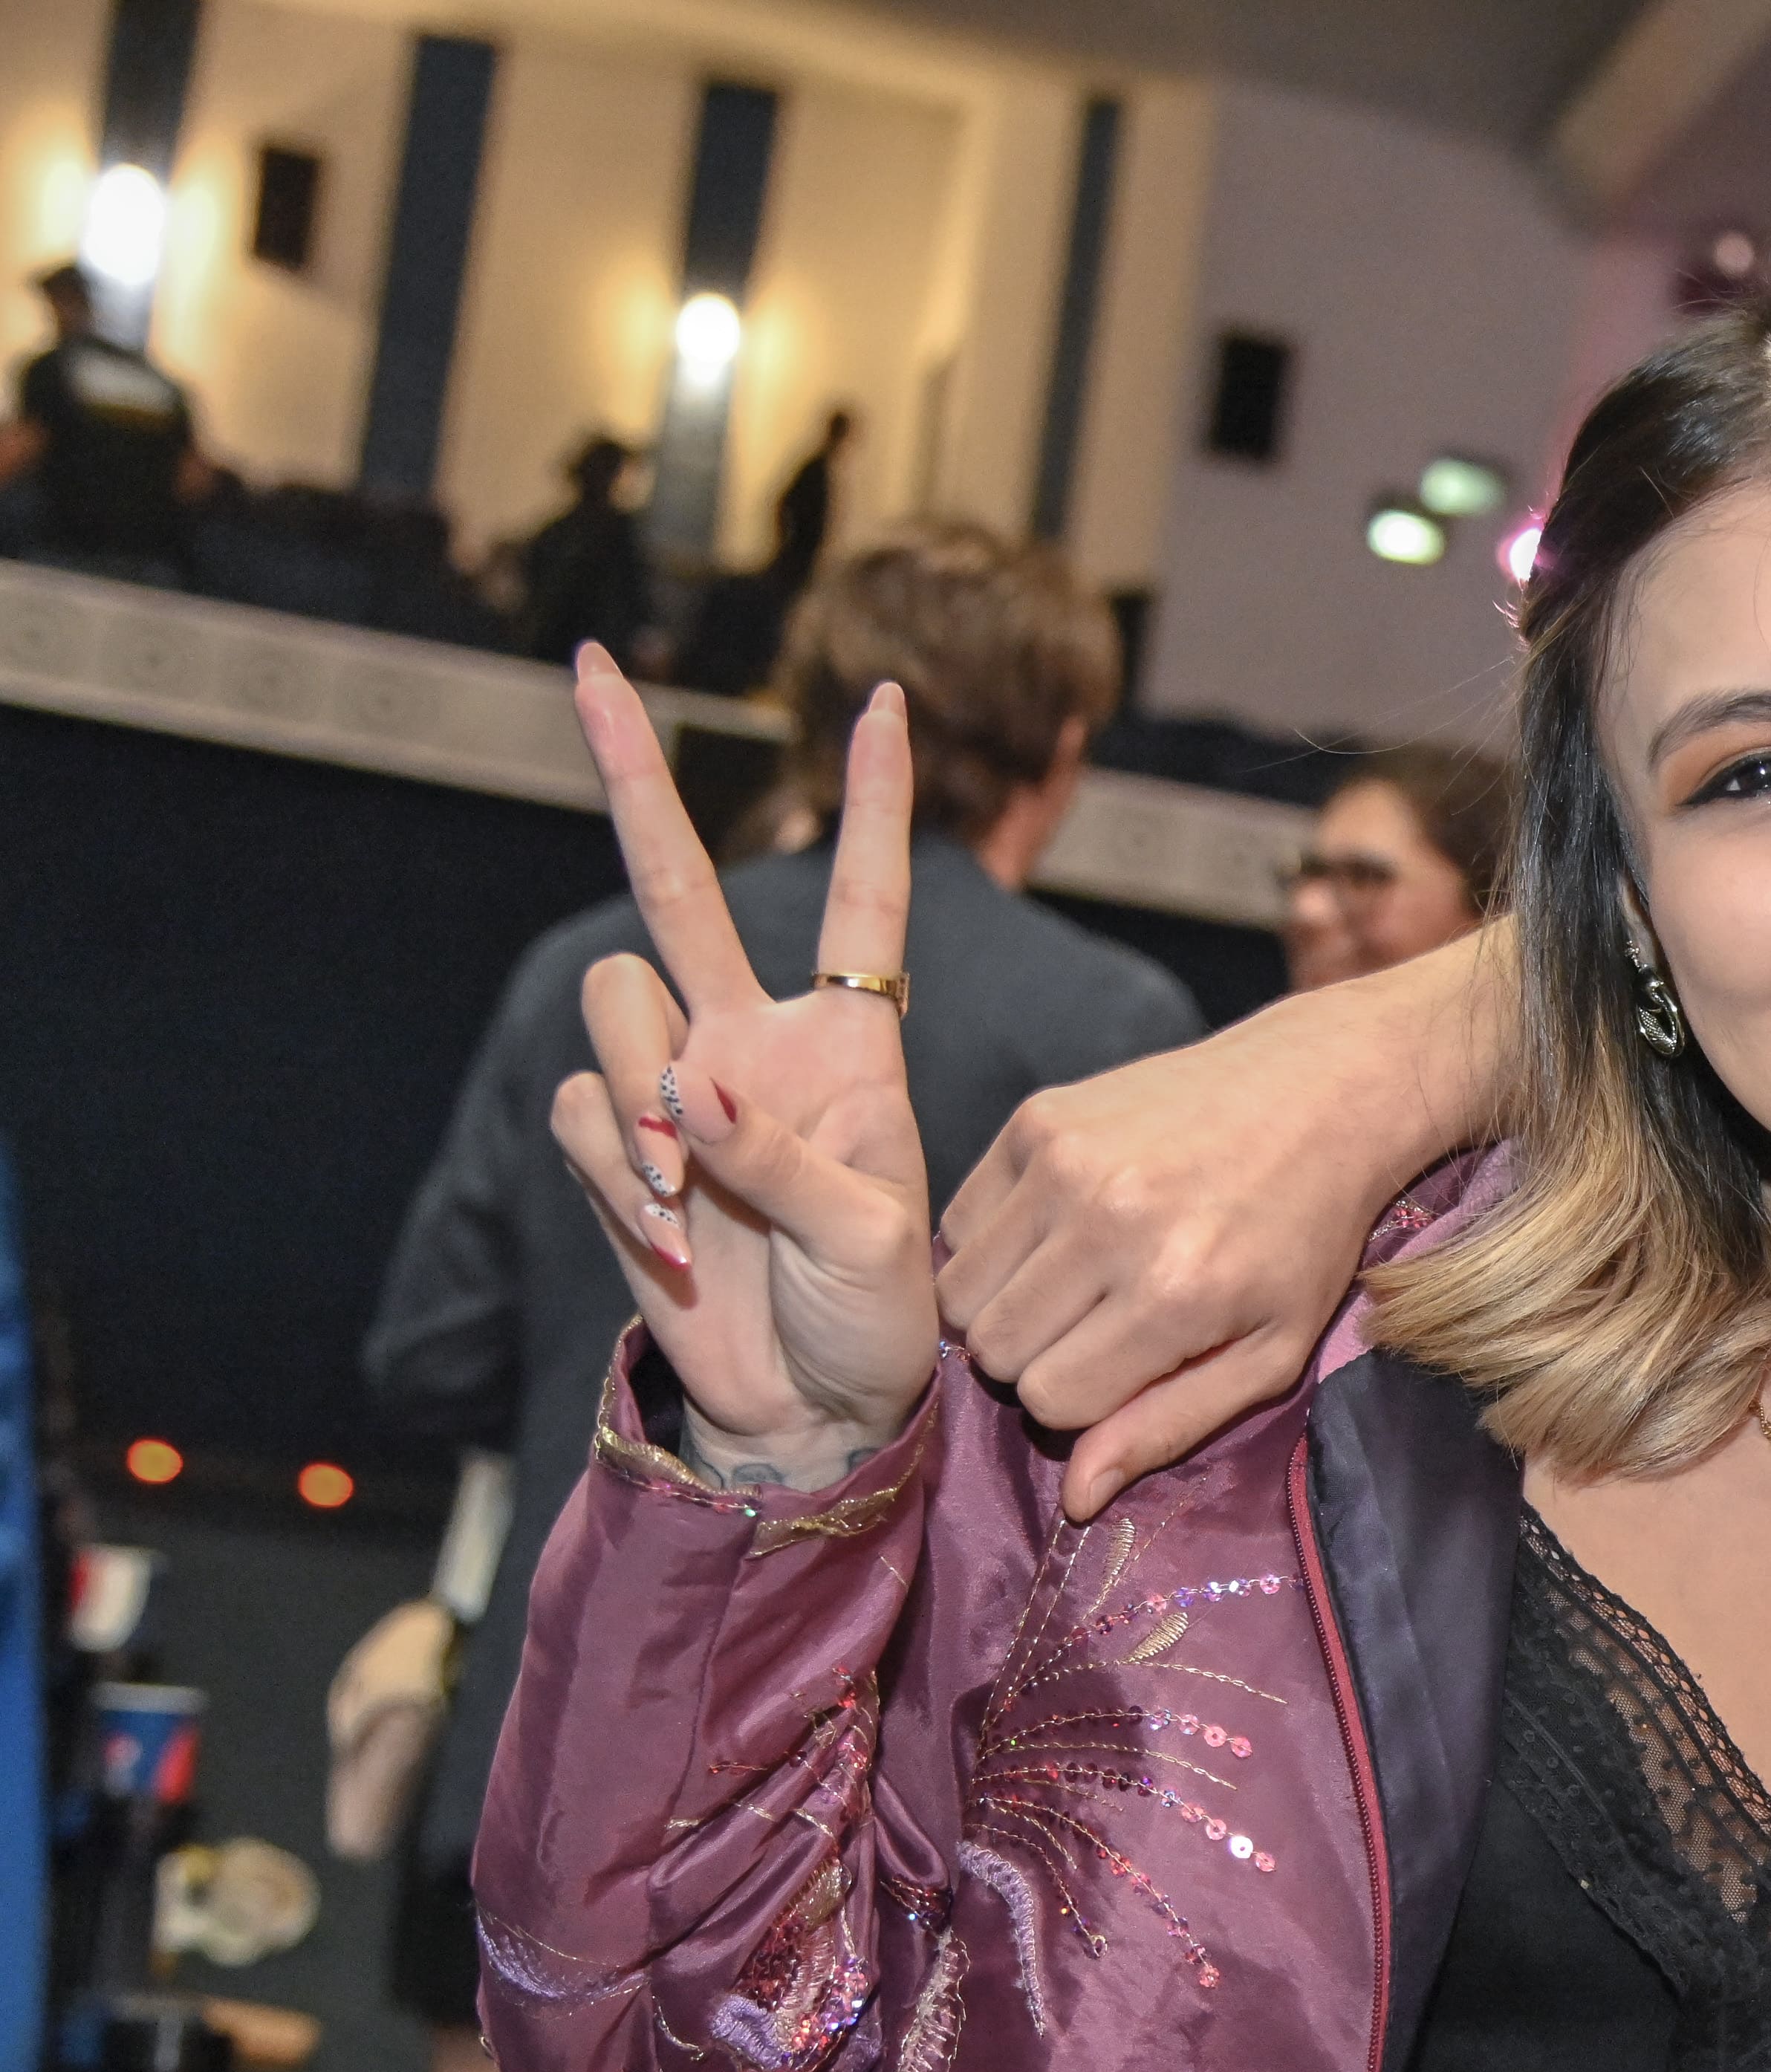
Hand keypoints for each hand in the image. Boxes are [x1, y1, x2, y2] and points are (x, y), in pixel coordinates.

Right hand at [547, 645, 934, 1482]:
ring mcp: (677, 1088)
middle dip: (634, 771)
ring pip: (614, 1002)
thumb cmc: (879, 1320)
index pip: (865, 901)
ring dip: (634, 1084)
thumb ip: (784, 1158)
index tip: (890, 699)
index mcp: (849, 1044)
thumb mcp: (874, 1240)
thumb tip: (686, 1093)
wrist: (814, 1407)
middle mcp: (754, 1040)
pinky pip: (579, 1110)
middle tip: (589, 663)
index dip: (877, 804)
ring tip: (683, 1189)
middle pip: (677, 881)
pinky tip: (666, 1232)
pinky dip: (608, 1164)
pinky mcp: (614, 1150)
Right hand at [937, 924, 1505, 1518]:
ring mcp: (1062, 1162)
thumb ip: (1169, 1425)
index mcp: (1175, 1292)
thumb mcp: (1268, 1352)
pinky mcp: (1037, 1117)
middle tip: (1097, 1325)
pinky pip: (957, 1220)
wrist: (1319, 1094)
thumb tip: (1075, 1498)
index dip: (1082, 1399)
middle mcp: (1108, 1221)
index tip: (1126, 1367)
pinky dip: (992, 1242)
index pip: (1050, 1399)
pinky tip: (1058, 1230)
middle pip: (994, 1348)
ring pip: (959, 1290)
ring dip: (1005, 1304)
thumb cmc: (1303, 1237)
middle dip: (1037, 1357)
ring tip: (1074, 1282)